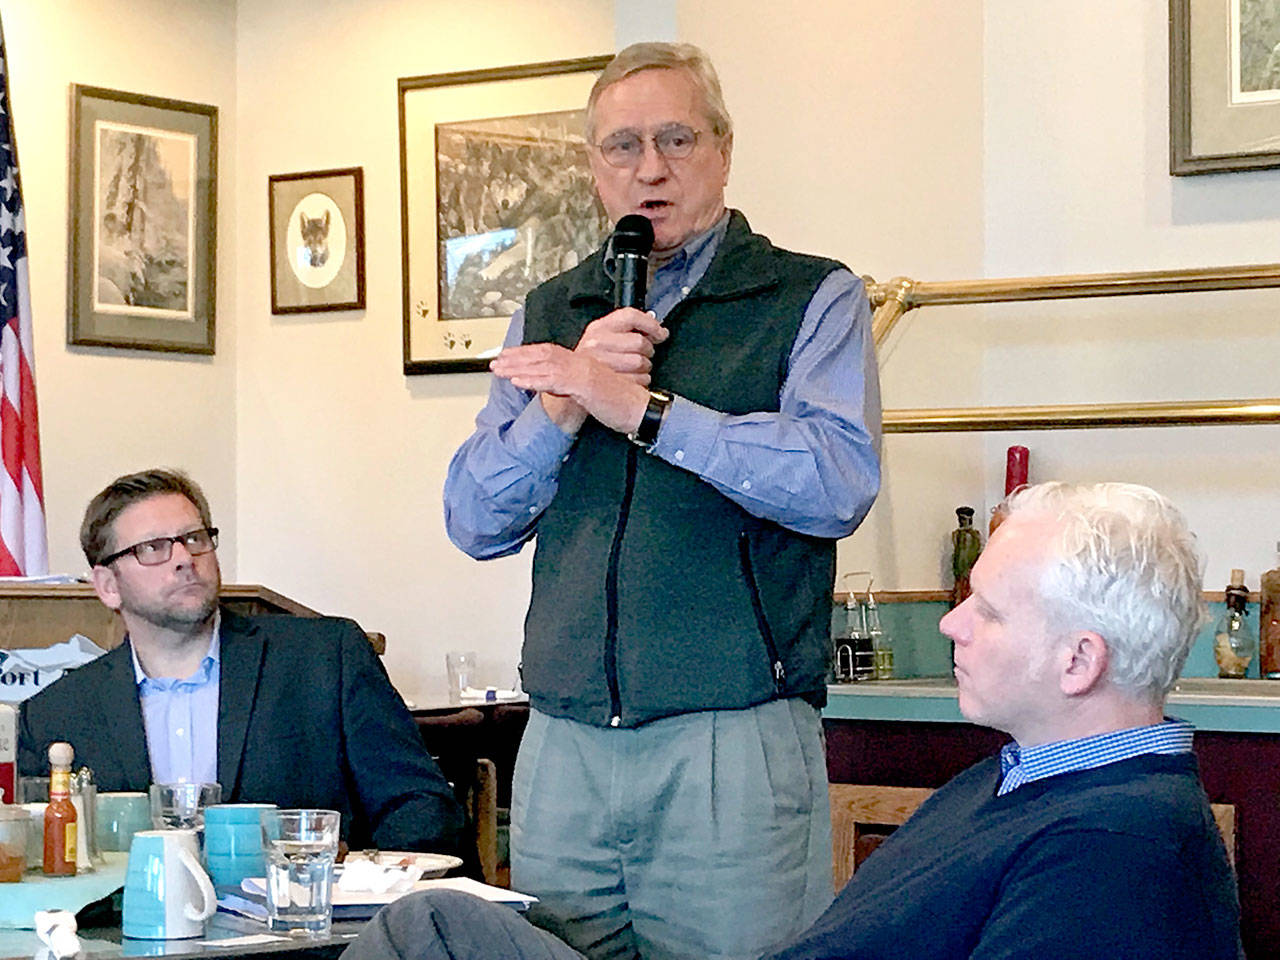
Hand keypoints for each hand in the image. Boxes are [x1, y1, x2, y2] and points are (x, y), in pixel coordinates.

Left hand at [507, 308, 667, 432]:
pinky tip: (518, 382)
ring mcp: (583, 371)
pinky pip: (554, 380)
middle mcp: (582, 361)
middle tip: (496, 362)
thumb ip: (575, 386)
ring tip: (500, 371)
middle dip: (516, 358)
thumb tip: (557, 389)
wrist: (642, 409)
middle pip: (543, 354)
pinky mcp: (585, 384)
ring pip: (544, 365)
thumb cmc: (623, 404)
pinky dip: (533, 380)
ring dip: (518, 368)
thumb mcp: (594, 391)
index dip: (527, 354)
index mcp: (583, 362)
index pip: (550, 353)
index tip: (509, 358)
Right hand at [575, 308, 668, 383]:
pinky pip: (639, 380)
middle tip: (639, 356)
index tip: (660, 333)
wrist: (569, 389)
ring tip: (632, 371)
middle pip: (640, 342)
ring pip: (641, 362)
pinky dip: (641, 383)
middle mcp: (596, 343)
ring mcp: (600, 363)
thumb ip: (624, 330)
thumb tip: (653, 324)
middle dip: (647, 352)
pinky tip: (631, 382)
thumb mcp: (600, 340)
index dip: (651, 325)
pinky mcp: (607, 383)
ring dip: (644, 369)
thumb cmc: (588, 366)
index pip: (631, 316)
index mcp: (597, 328)